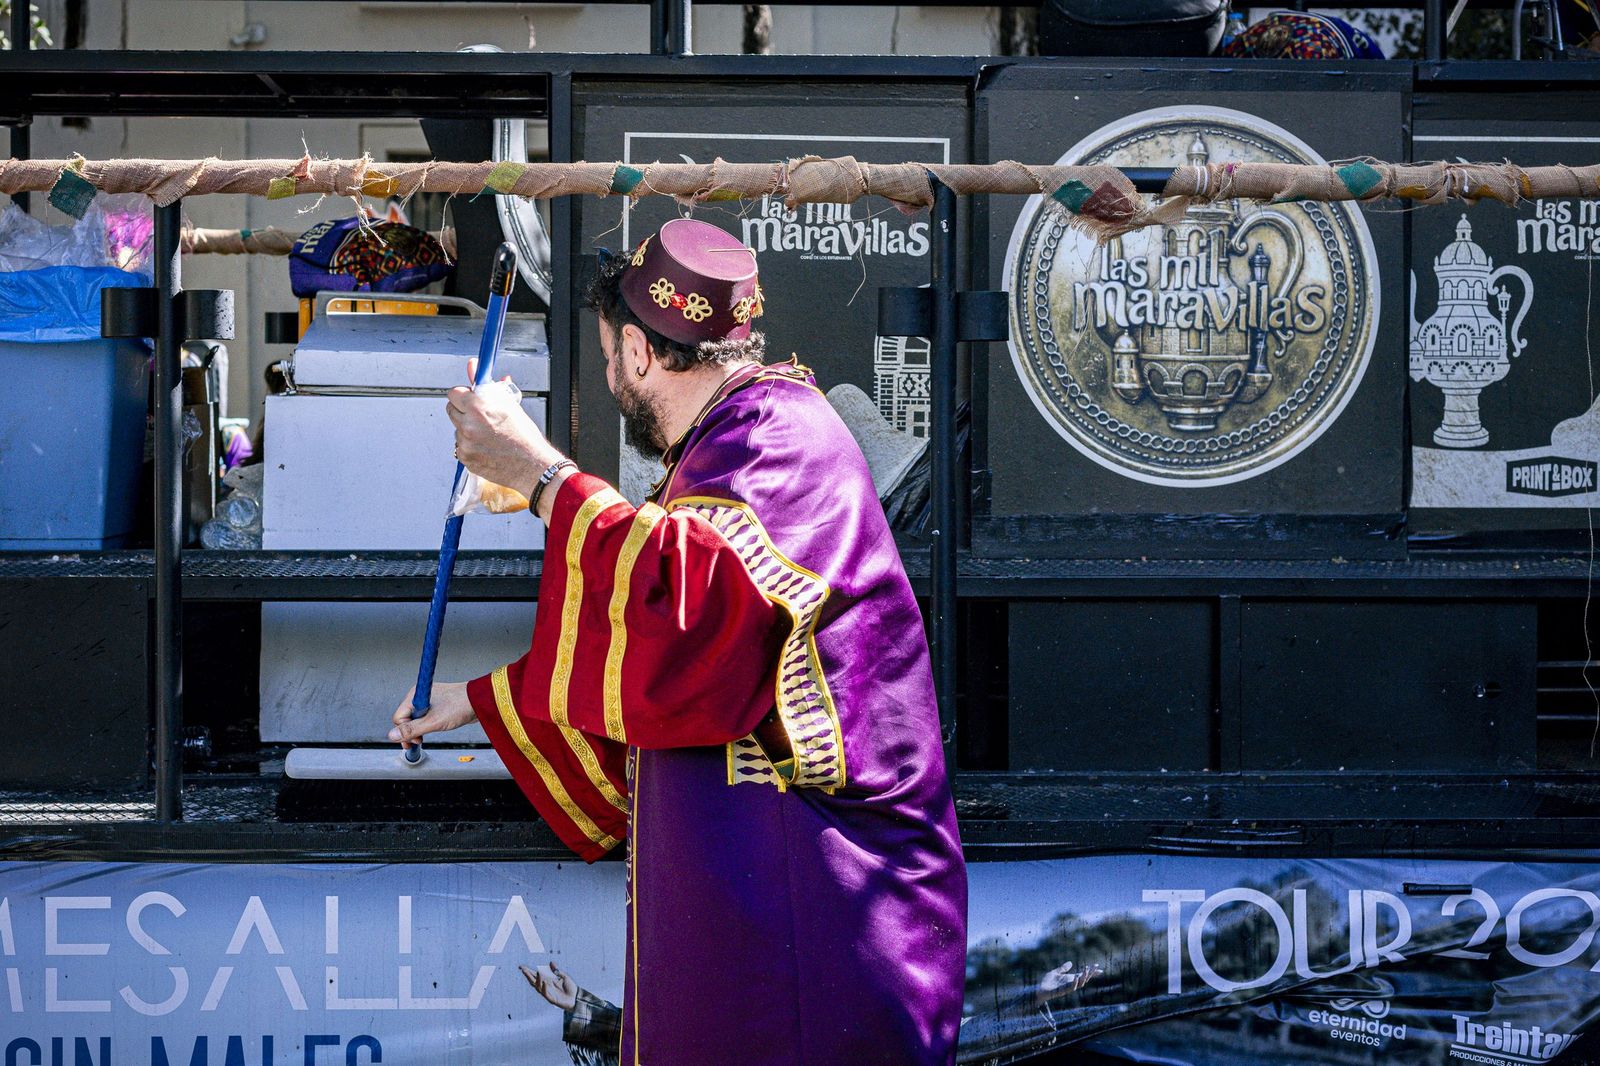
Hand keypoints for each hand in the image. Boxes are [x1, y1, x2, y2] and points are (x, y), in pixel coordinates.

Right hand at [390, 682, 475, 750]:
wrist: (480, 701)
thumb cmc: (460, 706)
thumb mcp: (433, 722)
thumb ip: (412, 730)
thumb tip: (392, 735)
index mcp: (416, 695)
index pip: (399, 717)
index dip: (404, 731)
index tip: (414, 741)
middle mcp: (420, 695)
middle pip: (405, 718)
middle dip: (410, 732)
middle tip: (419, 742)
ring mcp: (429, 700)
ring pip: (416, 718)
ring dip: (419, 730)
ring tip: (425, 737)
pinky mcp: (437, 705)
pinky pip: (425, 717)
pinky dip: (426, 726)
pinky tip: (433, 729)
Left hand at [448, 359, 563, 501]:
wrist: (532, 465)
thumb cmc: (525, 436)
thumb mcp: (508, 404)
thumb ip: (486, 385)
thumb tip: (474, 367)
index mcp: (478, 407)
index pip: (454, 393)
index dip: (463, 395)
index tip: (470, 397)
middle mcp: (468, 424)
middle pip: (451, 409)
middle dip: (463, 410)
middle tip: (481, 416)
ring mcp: (465, 443)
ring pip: (456, 428)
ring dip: (467, 429)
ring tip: (488, 434)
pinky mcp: (465, 457)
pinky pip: (460, 446)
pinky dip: (470, 445)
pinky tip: (486, 446)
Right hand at [520, 962, 577, 1010]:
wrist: (576, 998)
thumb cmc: (570, 988)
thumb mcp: (563, 977)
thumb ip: (556, 970)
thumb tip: (550, 962)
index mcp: (547, 981)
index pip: (535, 975)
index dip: (529, 971)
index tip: (521, 967)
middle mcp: (545, 987)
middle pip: (534, 981)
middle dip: (528, 975)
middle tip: (523, 969)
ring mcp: (548, 993)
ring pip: (538, 987)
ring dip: (537, 980)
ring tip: (537, 972)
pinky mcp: (552, 999)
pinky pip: (546, 994)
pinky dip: (544, 988)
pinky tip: (544, 982)